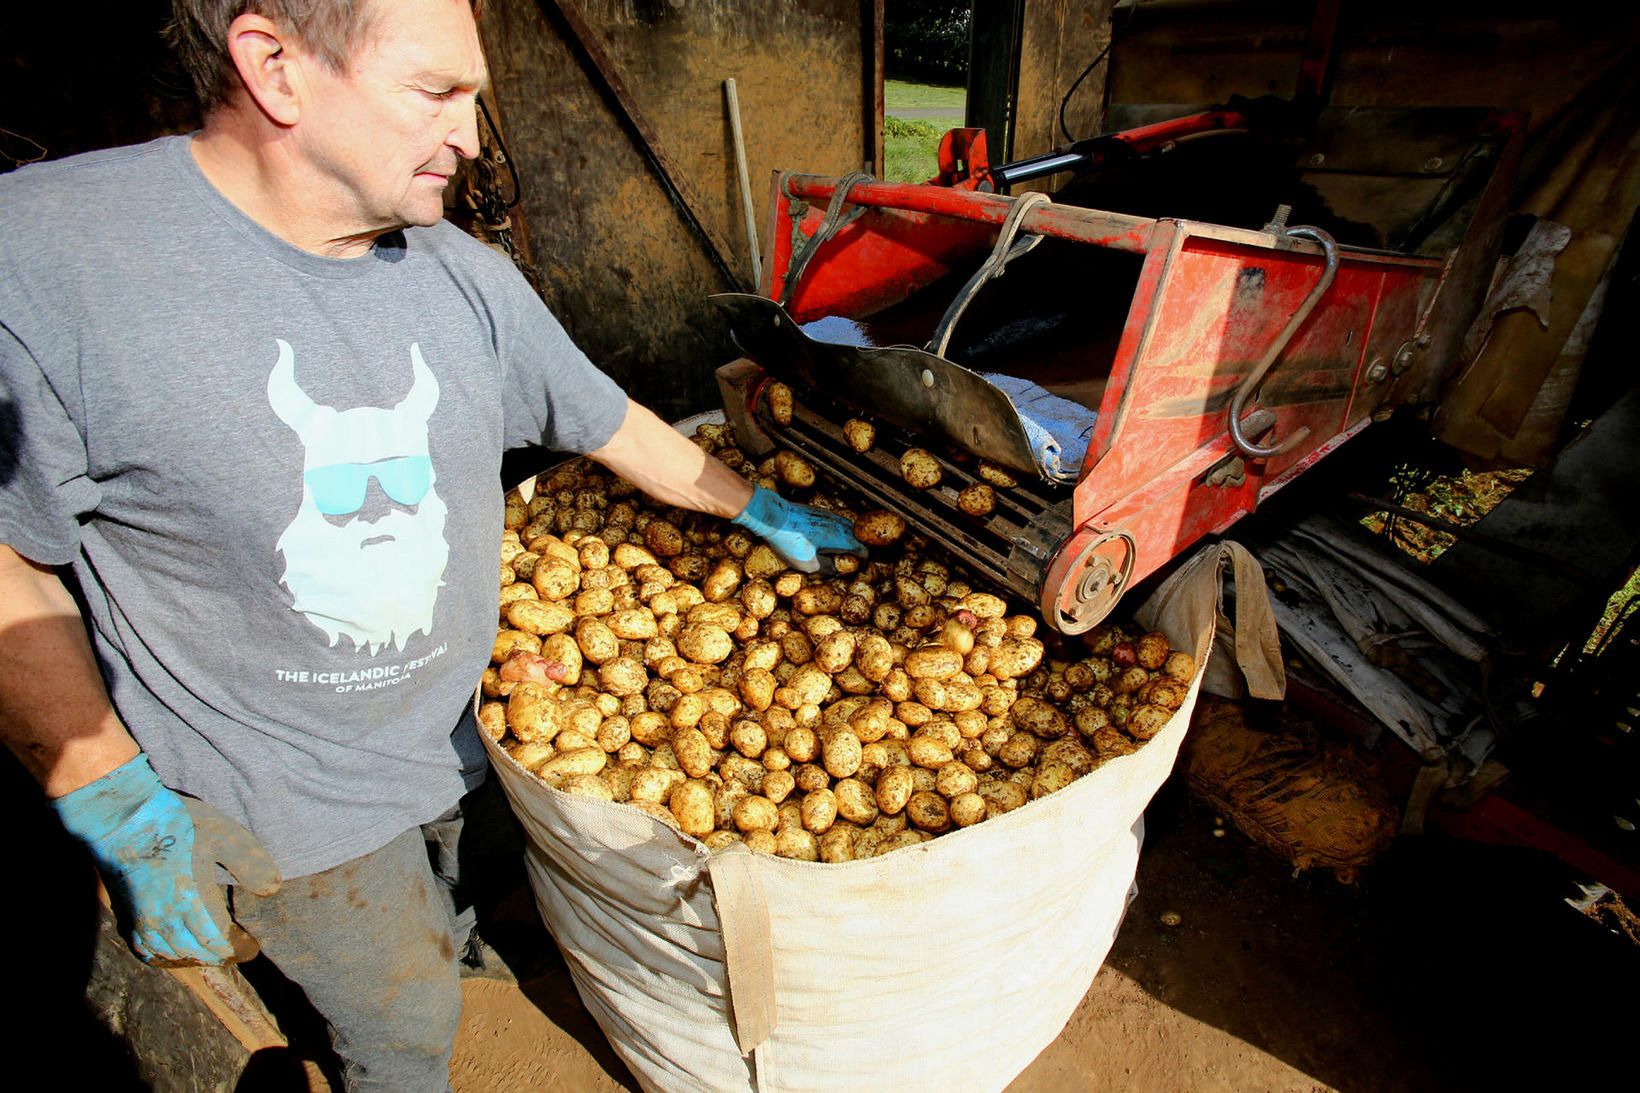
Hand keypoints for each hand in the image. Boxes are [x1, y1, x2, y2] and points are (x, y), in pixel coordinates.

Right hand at [53, 754, 280, 965]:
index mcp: (191, 902)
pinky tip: (170, 954)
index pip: (218, 940)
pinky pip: (142, 949)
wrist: (122, 817)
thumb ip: (250, 864)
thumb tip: (272, 890)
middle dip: (217, 956)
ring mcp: (141, 919)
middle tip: (234, 952)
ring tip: (208, 954)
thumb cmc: (177, 823)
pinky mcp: (124, 914)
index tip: (252, 948)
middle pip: (194, 952)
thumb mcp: (223, 835)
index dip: (237, 948)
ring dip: (191, 959)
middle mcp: (164, 918)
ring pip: (168, 955)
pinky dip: (160, 958)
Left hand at [731, 486, 866, 573]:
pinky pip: (834, 522)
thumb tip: (836, 570)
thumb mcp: (809, 564)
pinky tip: (824, 539)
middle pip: (856, 537)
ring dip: (846, 540)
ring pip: (845, 528)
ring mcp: (828, 515)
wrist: (773, 516)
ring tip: (837, 552)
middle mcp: (838, 523)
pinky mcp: (817, 511)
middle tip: (849, 561)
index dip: (863, 561)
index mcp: (840, 537)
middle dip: (856, 550)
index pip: (862, 549)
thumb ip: (828, 568)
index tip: (859, 568)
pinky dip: (835, 532)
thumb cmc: (791, 542)